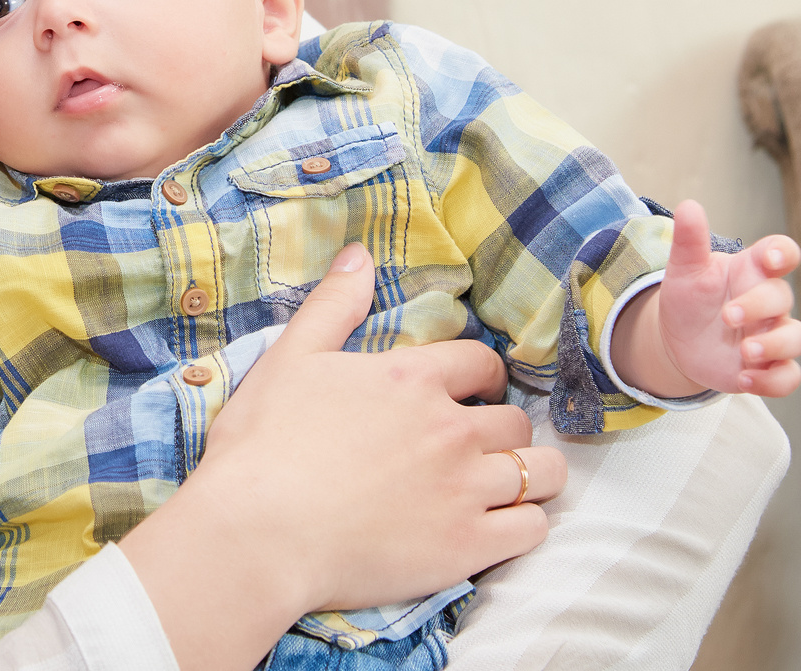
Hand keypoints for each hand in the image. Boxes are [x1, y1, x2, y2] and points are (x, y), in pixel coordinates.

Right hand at [117, 244, 566, 670]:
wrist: (260, 531)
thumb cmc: (265, 444)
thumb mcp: (291, 357)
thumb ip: (333, 304)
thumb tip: (360, 254)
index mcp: (413, 379)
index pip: (482, 364)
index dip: (483, 376)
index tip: (473, 392)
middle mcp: (451, 429)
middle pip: (517, 421)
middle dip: (504, 429)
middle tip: (479, 445)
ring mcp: (465, 489)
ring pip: (540, 473)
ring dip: (528, 474)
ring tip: (503, 484)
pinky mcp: (468, 546)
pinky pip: (533, 529)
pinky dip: (524, 524)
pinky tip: (499, 526)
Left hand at [651, 200, 800, 396]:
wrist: (677, 341)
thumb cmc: (689, 299)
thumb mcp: (683, 270)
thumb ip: (689, 240)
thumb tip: (688, 206)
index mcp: (751, 271)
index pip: (782, 253)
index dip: (783, 253)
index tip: (771, 259)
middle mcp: (767, 303)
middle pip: (784, 297)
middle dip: (760, 307)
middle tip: (728, 316)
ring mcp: (771, 335)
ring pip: (796, 338)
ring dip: (774, 346)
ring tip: (744, 353)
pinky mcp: (768, 367)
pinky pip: (788, 376)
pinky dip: (771, 381)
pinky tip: (744, 380)